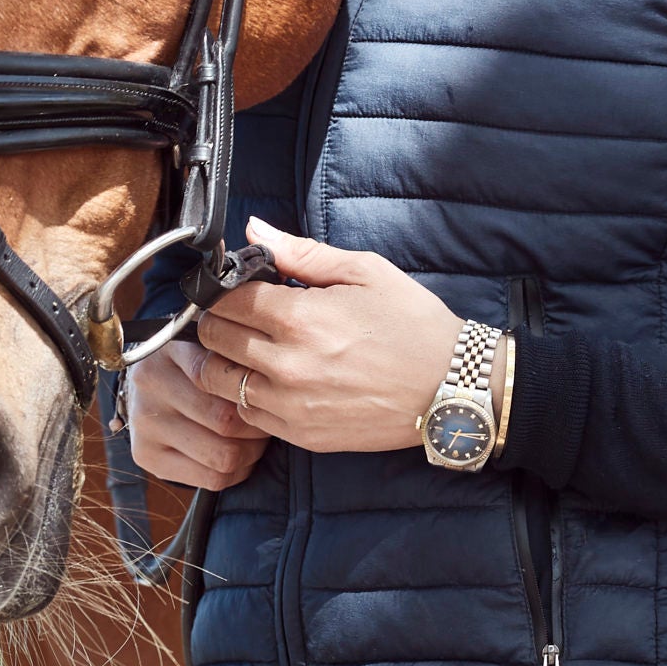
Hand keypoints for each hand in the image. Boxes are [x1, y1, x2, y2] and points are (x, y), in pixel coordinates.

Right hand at [123, 334, 269, 491]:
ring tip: (256, 439)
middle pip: (226, 421)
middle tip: (268, 421)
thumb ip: (234, 353)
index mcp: (170, 348)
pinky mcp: (146, 455)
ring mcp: (143, 422)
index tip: (268, 393)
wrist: (150, 385)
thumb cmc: (193, 364)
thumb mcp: (209, 345)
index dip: (254, 391)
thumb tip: (271, 376)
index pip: (221, 377)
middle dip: (257, 426)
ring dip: (251, 452)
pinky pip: (211, 478)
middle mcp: (150, 384)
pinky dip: (236, 472)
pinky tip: (238, 456)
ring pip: (223, 455)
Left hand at [190, 217, 463, 456]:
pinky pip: (245, 414)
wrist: (451, 386)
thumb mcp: (364, 272)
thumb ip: (302, 253)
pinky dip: (245, 395)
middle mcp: (286, 365)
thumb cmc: (412, 324)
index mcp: (299, 317)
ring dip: (223, 361)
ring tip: (246, 349)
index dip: (224, 289)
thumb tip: (255, 230)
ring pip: (219, 381)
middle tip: (238, 315)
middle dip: (218, 321)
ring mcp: (290, 405)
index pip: (226, 300)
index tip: (234, 288)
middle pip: (215, 339)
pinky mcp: (300, 435)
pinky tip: (268, 380)